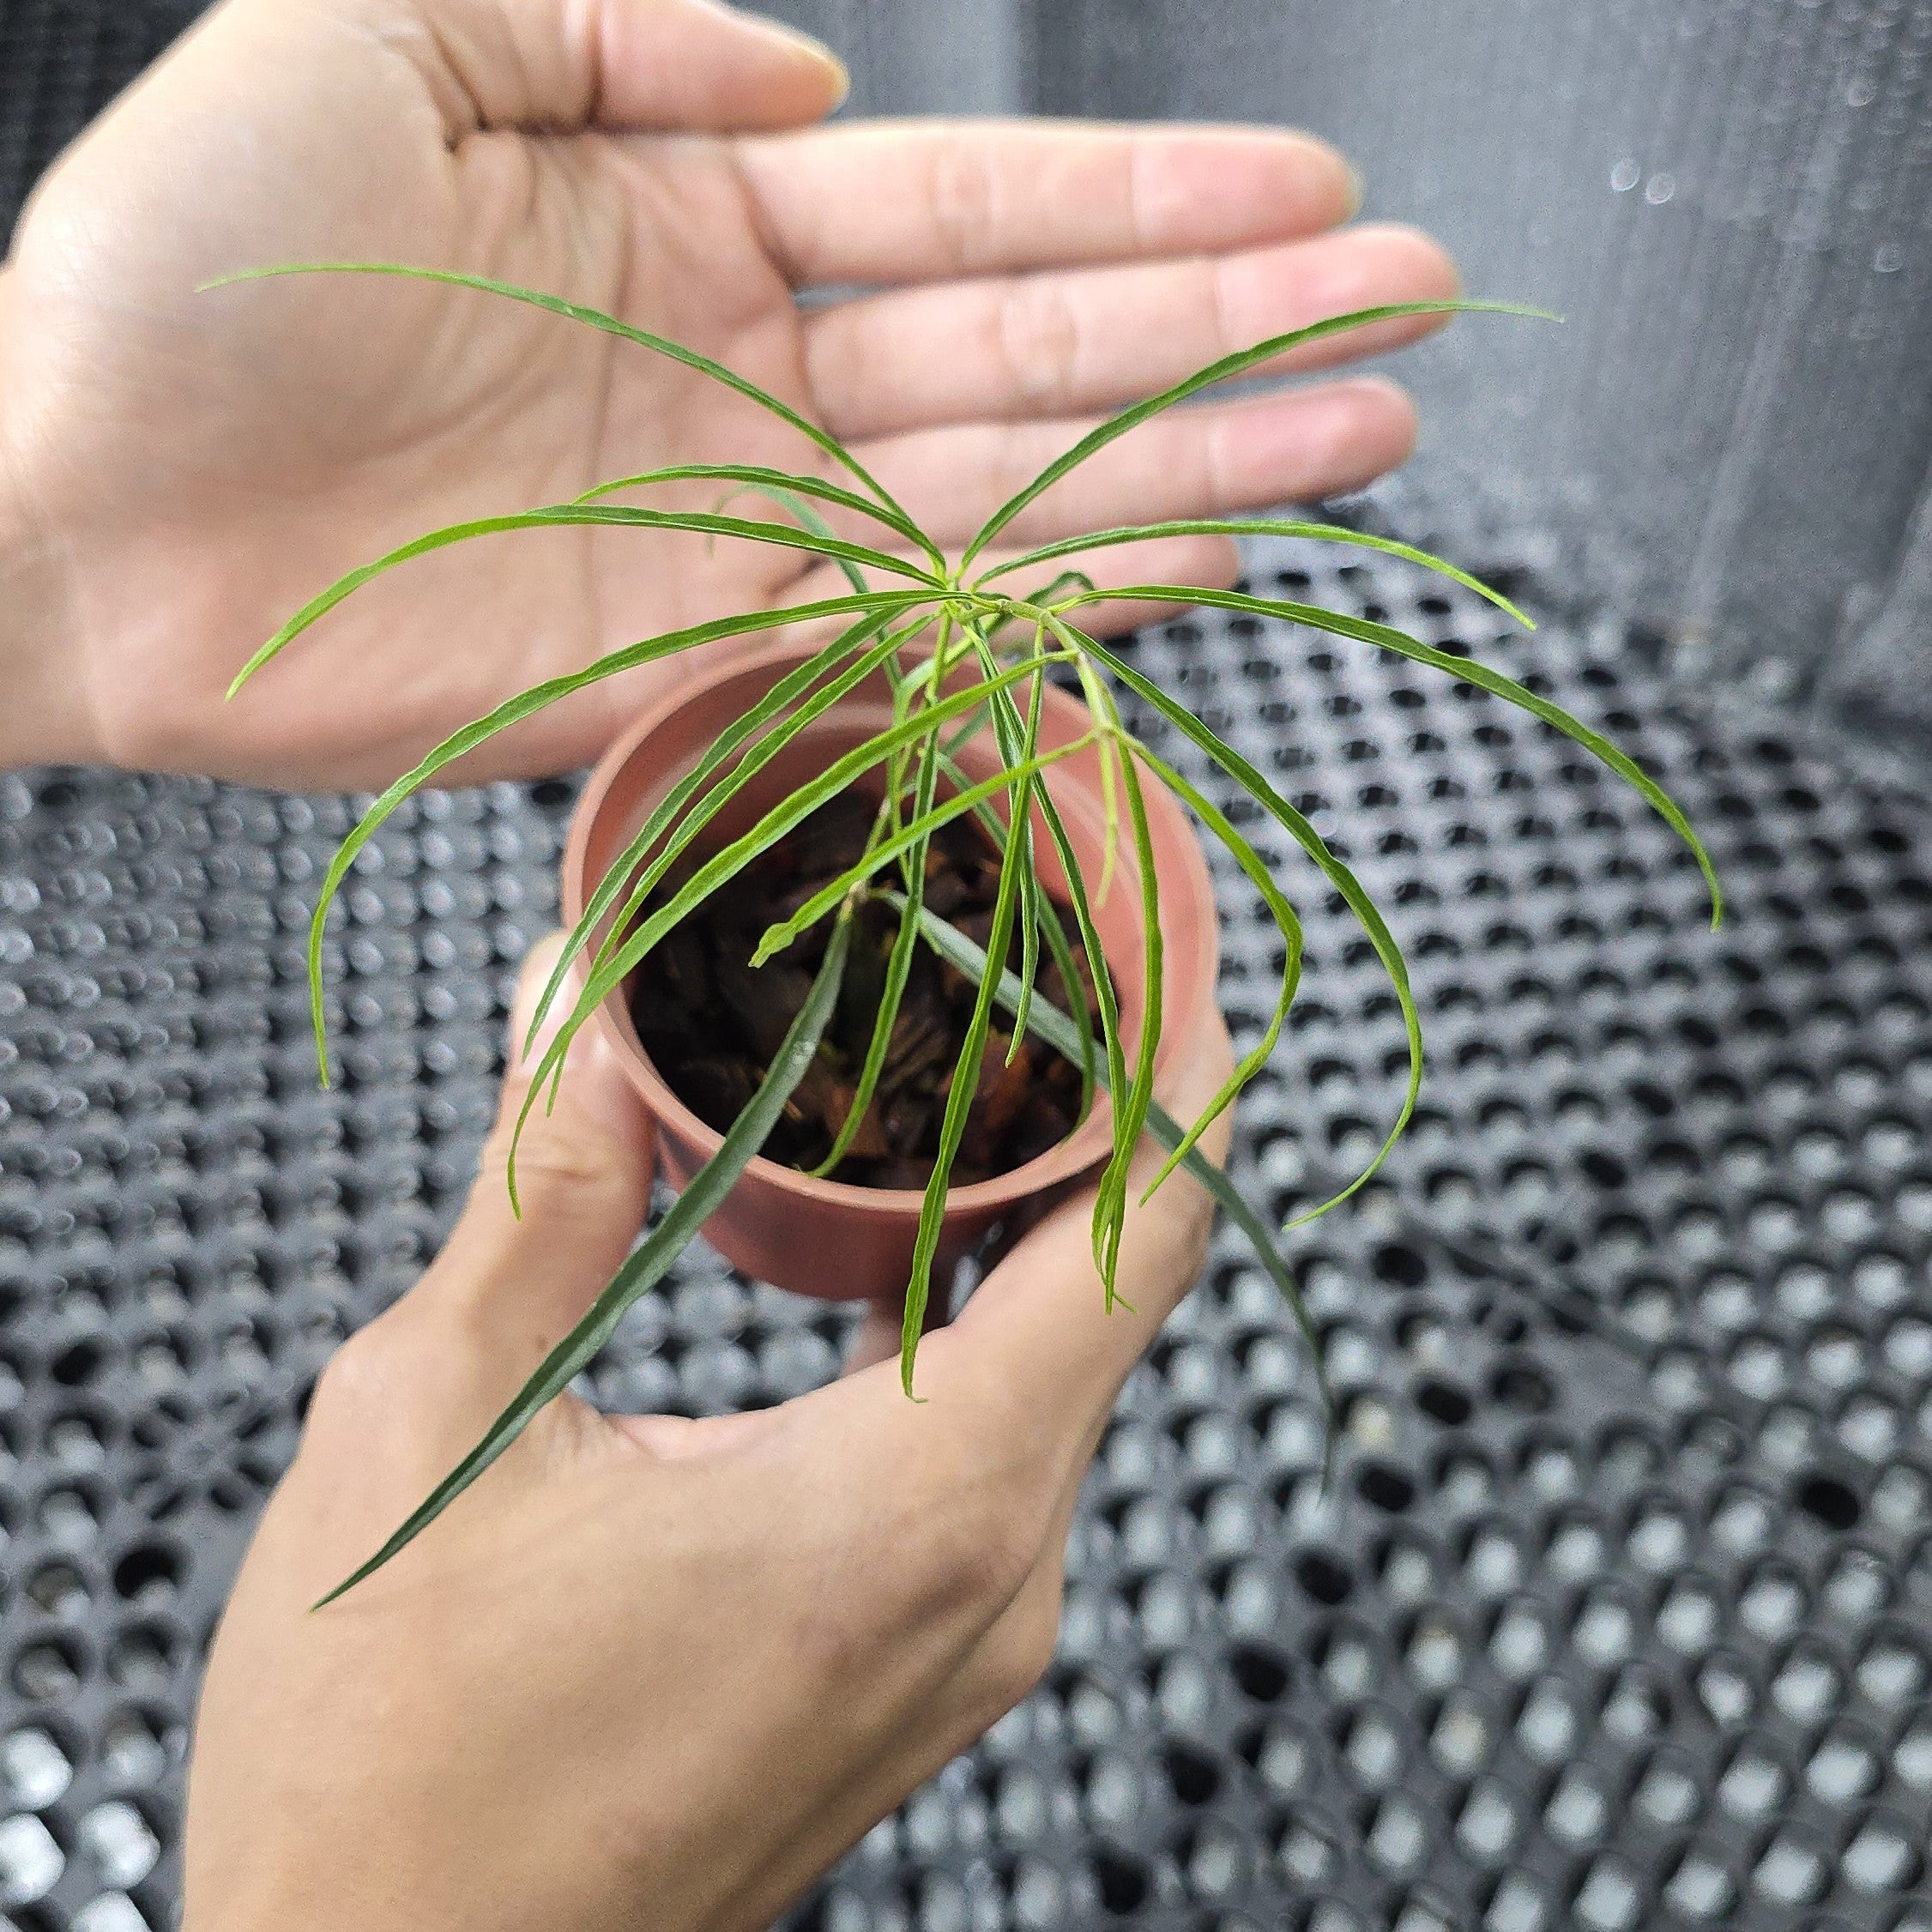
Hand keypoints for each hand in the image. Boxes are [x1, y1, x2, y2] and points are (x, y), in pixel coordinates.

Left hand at [0, 0, 1453, 785]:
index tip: (1310, 193)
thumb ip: (595, 3)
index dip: (1145, 200)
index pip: (969, 203)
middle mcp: (751, 373)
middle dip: (1231, 325)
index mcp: (690, 210)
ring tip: (1370, 436)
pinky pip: (929, 626)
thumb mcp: (365, 30)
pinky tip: (1205, 569)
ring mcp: (750, 526)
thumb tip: (810, 63)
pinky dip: (1069, 600)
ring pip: (1024, 486)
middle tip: (1414, 310)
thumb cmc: (176, 275)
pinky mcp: (719, 660)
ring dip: (1201, 462)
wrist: (68, 521)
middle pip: (1040, 344)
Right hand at [182, 935, 1235, 1931]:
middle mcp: (992, 1581)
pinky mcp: (919, 1670)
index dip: (1181, 1067)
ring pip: (1065, 1371)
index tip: (1173, 946)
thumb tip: (580, 1002)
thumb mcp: (434, 1426)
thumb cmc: (389, 1765)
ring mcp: (968, 1641)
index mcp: (917, 1504)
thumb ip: (539, 1194)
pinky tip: (902, 1250)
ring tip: (967, 1071)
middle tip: (1045, 959)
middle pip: (1122, 1291)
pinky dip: (980, 1327)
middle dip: (1101, 1110)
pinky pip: (1004, 1452)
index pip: (1144, 1237)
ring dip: (1034, 1220)